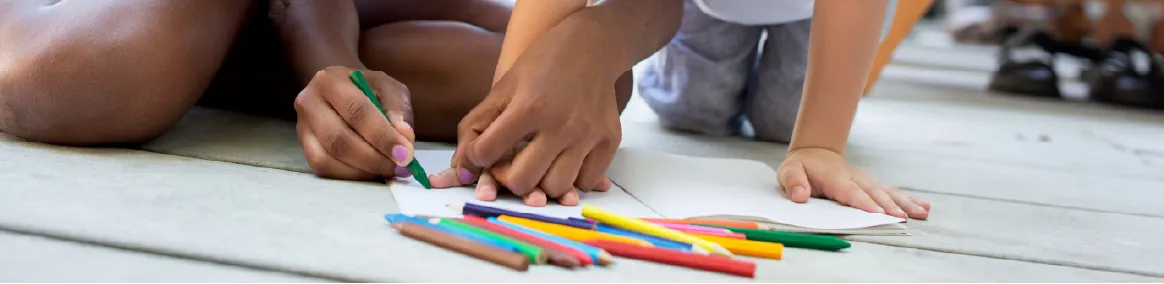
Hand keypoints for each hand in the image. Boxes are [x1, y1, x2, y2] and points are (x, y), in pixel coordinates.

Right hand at [294, 66, 416, 180]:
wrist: (342, 89)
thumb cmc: (368, 89)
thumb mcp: (389, 88)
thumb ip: (399, 109)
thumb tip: (404, 137)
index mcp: (330, 80)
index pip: (357, 112)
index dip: (383, 136)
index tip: (405, 154)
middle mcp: (308, 102)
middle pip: (339, 139)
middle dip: (374, 159)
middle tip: (399, 167)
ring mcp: (302, 127)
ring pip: (326, 159)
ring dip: (362, 171)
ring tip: (388, 170)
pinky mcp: (304, 147)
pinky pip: (322, 169)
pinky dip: (350, 176)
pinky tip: (370, 172)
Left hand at [428, 48, 619, 206]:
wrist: (591, 47)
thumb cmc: (542, 65)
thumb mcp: (503, 87)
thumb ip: (476, 126)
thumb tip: (461, 170)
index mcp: (528, 107)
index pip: (488, 153)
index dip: (478, 157)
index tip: (484, 151)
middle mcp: (560, 125)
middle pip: (522, 182)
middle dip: (508, 178)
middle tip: (510, 164)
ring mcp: (588, 135)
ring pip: (555, 188)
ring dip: (541, 183)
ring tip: (538, 164)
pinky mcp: (609, 142)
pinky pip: (585, 183)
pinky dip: (571, 180)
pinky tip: (564, 161)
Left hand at [778, 148, 930, 219]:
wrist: (815, 153)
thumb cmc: (801, 167)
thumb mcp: (789, 172)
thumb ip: (793, 183)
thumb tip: (801, 195)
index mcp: (834, 177)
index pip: (849, 191)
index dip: (862, 201)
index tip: (876, 212)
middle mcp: (854, 178)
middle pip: (873, 193)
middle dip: (888, 205)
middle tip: (902, 217)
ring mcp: (865, 181)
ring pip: (887, 192)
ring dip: (904, 203)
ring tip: (921, 213)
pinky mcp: (872, 185)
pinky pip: (891, 192)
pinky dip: (908, 200)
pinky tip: (924, 208)